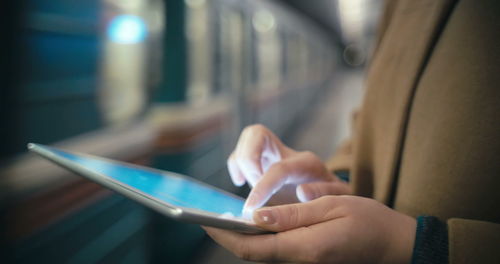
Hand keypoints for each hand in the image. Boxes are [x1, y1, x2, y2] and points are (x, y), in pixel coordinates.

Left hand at [204, 195, 415, 263]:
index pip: (253, 247)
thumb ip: (292, 214)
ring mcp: (305, 262)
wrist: (396, 244)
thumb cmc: (369, 222)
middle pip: (253, 253)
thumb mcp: (332, 207)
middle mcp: (301, 260)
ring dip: (242, 237)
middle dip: (228, 237)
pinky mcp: (310, 258)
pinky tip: (256, 223)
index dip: (225, 235)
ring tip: (225, 217)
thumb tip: (256, 216)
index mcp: (304, 248)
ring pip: (263, 252)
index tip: (204, 220)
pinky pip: (277, 250)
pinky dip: (260, 238)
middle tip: (209, 217)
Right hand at [228, 124, 350, 213]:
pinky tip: (241, 181)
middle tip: (251, 191)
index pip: (278, 167)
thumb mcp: (339, 198)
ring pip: (248, 138)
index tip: (251, 207)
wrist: (331, 193)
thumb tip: (302, 192)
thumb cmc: (334, 197)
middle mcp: (288, 152)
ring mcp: (273, 154)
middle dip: (248, 161)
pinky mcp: (261, 161)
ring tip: (247, 186)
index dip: (263, 186)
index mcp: (306, 162)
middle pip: (257, 134)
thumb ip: (325, 194)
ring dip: (241, 162)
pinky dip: (236, 165)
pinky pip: (242, 152)